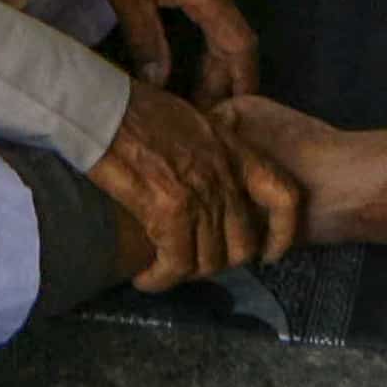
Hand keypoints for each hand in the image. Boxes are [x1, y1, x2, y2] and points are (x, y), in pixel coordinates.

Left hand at [86, 0, 258, 104]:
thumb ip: (147, 40)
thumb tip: (159, 84)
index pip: (241, 48)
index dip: (241, 86)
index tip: (237, 120)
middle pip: (235, 41)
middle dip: (224, 82)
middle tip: (205, 119)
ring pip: (224, 26)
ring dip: (214, 62)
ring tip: (193, 95)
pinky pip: (213, 10)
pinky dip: (206, 40)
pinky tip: (184, 54)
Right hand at [86, 82, 269, 290]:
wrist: (102, 106)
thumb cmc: (137, 108)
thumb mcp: (192, 121)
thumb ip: (211, 152)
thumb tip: (209, 179)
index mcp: (234, 150)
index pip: (284, 197)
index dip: (282, 233)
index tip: (268, 253)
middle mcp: (224, 176)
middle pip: (244, 244)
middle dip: (219, 262)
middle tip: (193, 261)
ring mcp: (199, 194)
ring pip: (210, 261)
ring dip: (186, 274)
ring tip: (165, 270)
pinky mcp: (168, 210)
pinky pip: (176, 264)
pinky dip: (160, 279)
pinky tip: (144, 279)